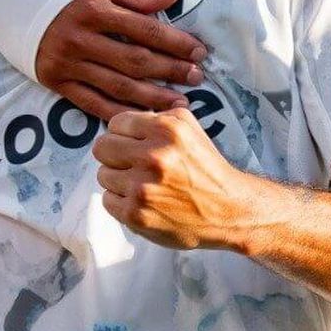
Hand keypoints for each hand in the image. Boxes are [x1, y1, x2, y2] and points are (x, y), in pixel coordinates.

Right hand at [34, 0, 210, 120]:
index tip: (199, 50)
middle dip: (170, 71)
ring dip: (152, 97)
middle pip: (134, 61)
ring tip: (180, 104)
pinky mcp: (55, 82)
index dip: (174, 42)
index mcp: (92, 9)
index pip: (143, 30)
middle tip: (198, 77)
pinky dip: (118, 112)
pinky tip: (142, 118)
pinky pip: (91, 103)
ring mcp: (66, 64)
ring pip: (117, 87)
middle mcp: (79, 40)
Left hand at [92, 108, 259, 250]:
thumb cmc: (206, 167)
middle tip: (132, 163)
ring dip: (119, 179)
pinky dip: (121, 201)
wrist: (228, 210)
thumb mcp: (190, 127)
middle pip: (102, 147)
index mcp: (166, 130)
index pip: (115, 124)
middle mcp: (153, 156)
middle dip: (115, 154)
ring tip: (142, 184)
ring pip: (103, 174)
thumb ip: (157, 115)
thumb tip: (123, 119)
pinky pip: (107, 200)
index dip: (123, 134)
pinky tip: (141, 200)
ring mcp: (142, 187)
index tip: (134, 143)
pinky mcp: (136, 214)